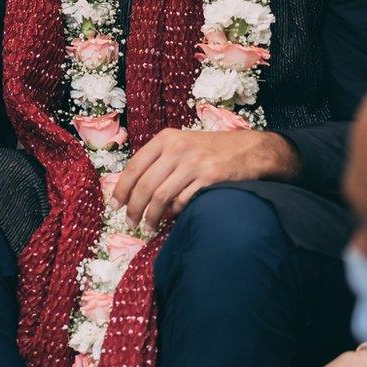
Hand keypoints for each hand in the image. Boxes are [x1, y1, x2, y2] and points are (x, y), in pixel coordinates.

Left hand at [112, 128, 299, 230]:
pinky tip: (171, 218)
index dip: (121, 189)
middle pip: (144, 186)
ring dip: (151, 217)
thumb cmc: (211, 150)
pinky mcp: (210, 178)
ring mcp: (194, 163)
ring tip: (147, 228)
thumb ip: (158, 160)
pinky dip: (174, 214)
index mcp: (166, 139)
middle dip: (133, 209)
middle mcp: (177, 149)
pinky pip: (183, 202)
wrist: (251, 149)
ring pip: (161, 197)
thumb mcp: (182, 144)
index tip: (116, 206)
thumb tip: (131, 189)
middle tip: (130, 223)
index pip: (133, 167)